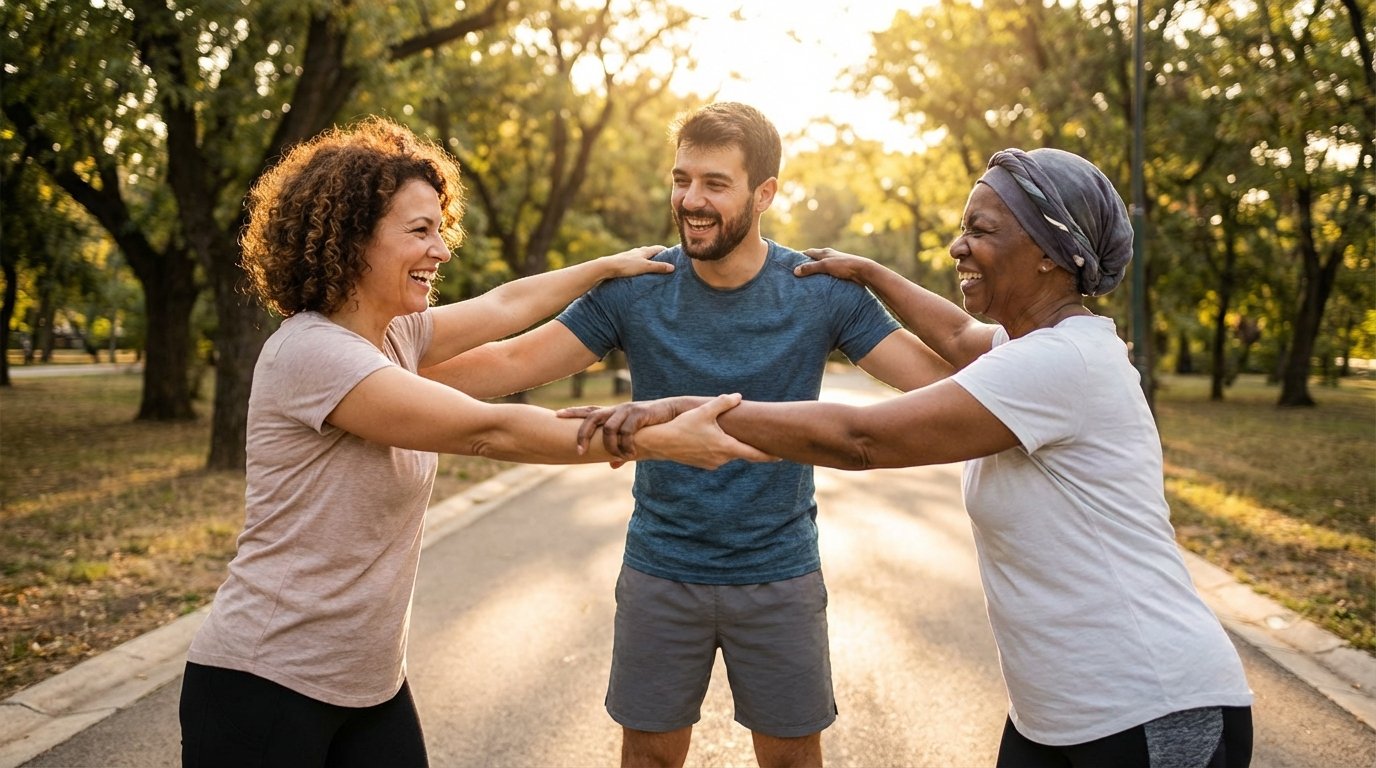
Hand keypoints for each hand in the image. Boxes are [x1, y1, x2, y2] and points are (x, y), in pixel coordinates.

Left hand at [559, 396, 702, 457]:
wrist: (675, 413)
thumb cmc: (653, 426)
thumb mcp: (635, 438)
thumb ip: (621, 451)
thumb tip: (612, 466)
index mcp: (613, 413)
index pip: (589, 411)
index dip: (573, 412)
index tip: (556, 415)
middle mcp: (617, 410)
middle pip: (592, 418)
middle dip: (582, 434)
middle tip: (578, 451)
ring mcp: (628, 410)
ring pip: (609, 428)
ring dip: (610, 447)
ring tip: (618, 457)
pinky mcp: (640, 414)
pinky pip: (627, 432)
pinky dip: (626, 446)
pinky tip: (631, 455)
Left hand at [600, 245, 672, 277]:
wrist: (607, 266)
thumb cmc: (627, 266)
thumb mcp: (645, 267)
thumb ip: (658, 267)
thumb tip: (673, 267)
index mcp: (644, 251)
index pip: (658, 248)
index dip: (666, 251)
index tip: (672, 256)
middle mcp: (637, 251)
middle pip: (650, 252)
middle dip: (657, 256)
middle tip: (664, 263)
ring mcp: (630, 256)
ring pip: (642, 256)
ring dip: (648, 261)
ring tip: (652, 268)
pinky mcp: (623, 262)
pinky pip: (635, 262)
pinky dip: (640, 265)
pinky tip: (638, 271)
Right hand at [643, 394, 775, 468]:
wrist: (660, 443)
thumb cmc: (682, 426)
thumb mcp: (704, 411)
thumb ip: (723, 403)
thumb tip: (738, 396)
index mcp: (726, 446)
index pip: (753, 454)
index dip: (768, 455)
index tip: (781, 456)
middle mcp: (722, 458)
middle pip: (741, 451)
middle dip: (750, 446)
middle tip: (762, 439)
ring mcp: (713, 463)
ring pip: (728, 452)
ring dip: (730, 444)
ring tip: (726, 434)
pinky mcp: (704, 464)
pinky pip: (718, 455)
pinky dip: (719, 448)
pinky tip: (710, 438)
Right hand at [796, 248, 875, 282]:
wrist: (863, 271)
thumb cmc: (844, 266)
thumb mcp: (825, 266)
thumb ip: (810, 268)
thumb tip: (795, 271)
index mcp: (825, 252)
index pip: (808, 252)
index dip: (799, 256)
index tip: (790, 262)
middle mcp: (829, 256)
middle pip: (814, 259)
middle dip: (806, 264)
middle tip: (796, 273)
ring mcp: (835, 264)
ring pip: (821, 267)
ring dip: (814, 271)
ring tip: (806, 280)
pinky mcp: (840, 271)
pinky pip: (827, 273)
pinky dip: (821, 277)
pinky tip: (819, 284)